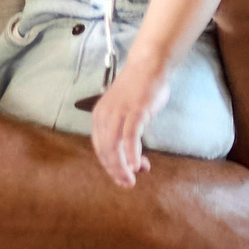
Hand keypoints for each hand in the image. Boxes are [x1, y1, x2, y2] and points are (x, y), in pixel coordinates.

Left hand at [85, 65, 161, 188]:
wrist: (149, 65)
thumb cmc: (139, 89)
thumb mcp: (125, 111)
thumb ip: (125, 131)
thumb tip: (133, 154)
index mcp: (99, 116)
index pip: (100, 148)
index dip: (110, 166)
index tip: (123, 176)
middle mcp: (105, 115)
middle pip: (105, 150)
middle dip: (115, 171)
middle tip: (127, 183)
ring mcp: (120, 113)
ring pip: (115, 146)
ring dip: (122, 167)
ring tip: (131, 179)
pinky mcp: (135, 111)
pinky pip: (130, 136)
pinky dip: (131, 153)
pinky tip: (136, 164)